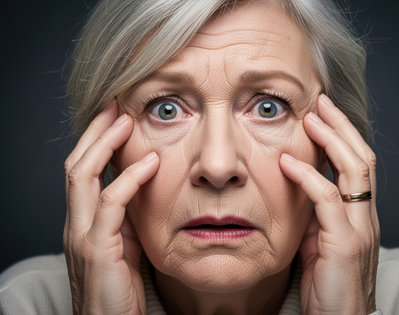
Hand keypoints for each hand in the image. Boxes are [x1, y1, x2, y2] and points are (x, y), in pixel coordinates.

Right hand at [63, 101, 159, 314]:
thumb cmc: (120, 287)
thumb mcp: (124, 244)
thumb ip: (127, 216)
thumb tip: (143, 187)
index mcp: (83, 221)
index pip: (82, 170)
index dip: (96, 141)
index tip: (116, 116)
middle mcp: (76, 223)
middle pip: (76, 165)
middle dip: (95, 132)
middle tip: (117, 105)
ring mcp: (82, 236)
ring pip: (82, 176)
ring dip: (105, 145)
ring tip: (127, 121)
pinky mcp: (97, 250)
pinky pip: (110, 205)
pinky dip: (129, 179)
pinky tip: (150, 162)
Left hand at [280, 94, 378, 313]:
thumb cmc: (326, 285)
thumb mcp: (319, 241)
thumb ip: (314, 214)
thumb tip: (297, 186)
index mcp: (359, 215)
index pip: (358, 165)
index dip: (342, 136)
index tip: (322, 114)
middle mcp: (366, 217)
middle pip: (362, 158)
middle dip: (341, 127)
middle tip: (320, 102)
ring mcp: (359, 229)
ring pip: (355, 170)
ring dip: (331, 140)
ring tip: (311, 118)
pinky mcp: (346, 244)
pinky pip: (328, 199)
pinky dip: (308, 176)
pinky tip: (289, 162)